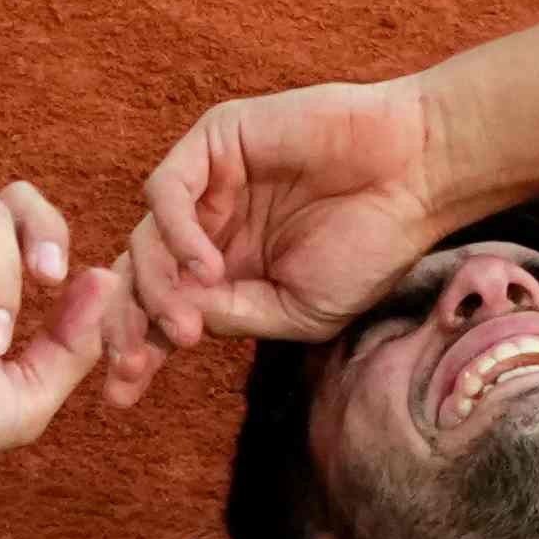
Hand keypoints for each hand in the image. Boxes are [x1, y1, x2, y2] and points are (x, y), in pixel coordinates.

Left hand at [106, 75, 449, 402]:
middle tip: (132, 365)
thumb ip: (237, 316)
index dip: (135, 348)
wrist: (416, 174)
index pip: (160, 307)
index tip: (122, 396)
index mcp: (227, 268)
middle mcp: (207, 225)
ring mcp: (207, 184)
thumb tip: (173, 325)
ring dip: (155, 290)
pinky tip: (209, 269)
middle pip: (134, 275)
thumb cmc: (372, 244)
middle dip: (125, 325)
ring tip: (189, 328)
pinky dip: (176, 235)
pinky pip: (167, 191)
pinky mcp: (213, 141)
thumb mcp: (303, 310)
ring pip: (142, 239)